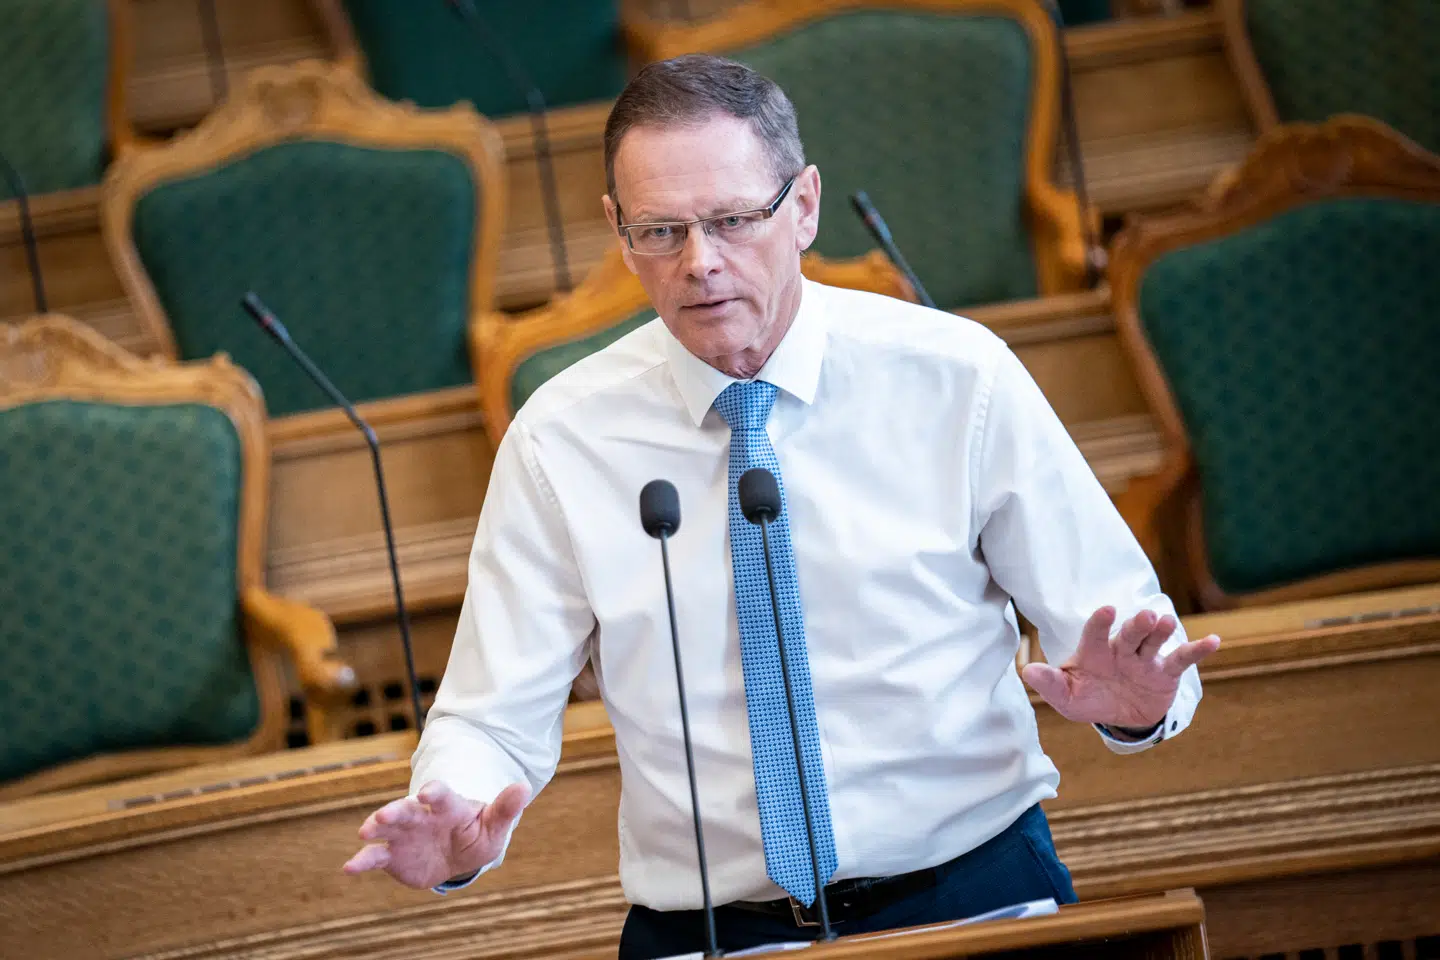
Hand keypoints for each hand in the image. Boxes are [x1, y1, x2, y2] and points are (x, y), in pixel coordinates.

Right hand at [343, 780, 530, 888]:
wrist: (455, 855)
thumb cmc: (476, 834)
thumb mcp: (493, 825)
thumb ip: (505, 808)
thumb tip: (524, 787)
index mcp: (448, 806)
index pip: (442, 795)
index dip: (435, 793)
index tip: (429, 793)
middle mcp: (421, 816)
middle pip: (407, 809)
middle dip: (395, 811)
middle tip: (383, 815)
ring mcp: (403, 834)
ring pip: (386, 828)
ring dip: (376, 828)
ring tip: (365, 832)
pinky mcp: (391, 855)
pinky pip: (374, 856)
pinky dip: (362, 861)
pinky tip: (349, 868)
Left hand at [1021, 606, 1219, 729]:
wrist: (1120, 718)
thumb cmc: (1089, 699)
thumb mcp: (1067, 698)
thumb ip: (1050, 684)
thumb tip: (1027, 672)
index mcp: (1094, 653)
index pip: (1095, 634)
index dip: (1100, 622)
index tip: (1107, 611)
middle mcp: (1121, 650)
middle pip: (1129, 634)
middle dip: (1136, 626)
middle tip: (1145, 617)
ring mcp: (1145, 659)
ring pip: (1154, 642)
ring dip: (1160, 633)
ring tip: (1167, 623)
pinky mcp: (1166, 672)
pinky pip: (1182, 659)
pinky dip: (1197, 650)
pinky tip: (1213, 641)